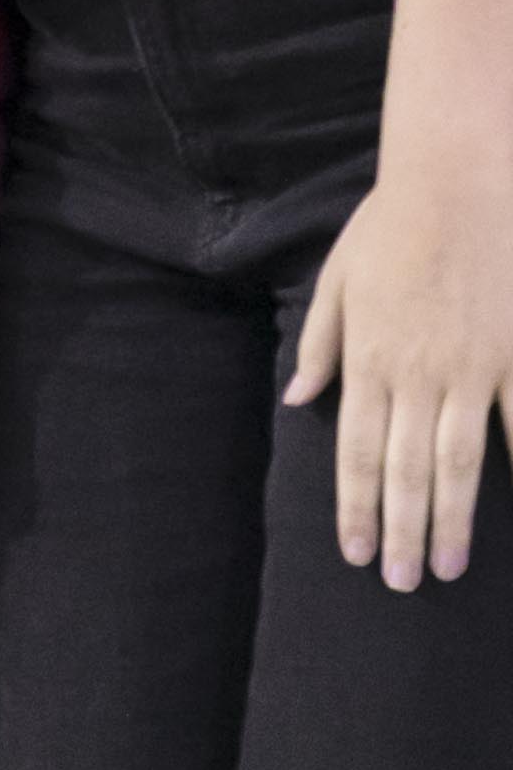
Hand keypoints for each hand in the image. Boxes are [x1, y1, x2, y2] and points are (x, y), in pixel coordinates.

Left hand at [285, 152, 512, 587]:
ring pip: (459, 461)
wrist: (455, 185)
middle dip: (402, 531)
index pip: (354, 451)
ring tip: (449, 566)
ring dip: (453, 518)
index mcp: (368, 358)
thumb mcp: (337, 282)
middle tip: (403, 584)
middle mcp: (417, 374)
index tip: (355, 553)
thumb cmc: (389, 230)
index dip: (353, 507)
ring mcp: (472, 369)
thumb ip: (320, 347)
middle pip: (404, 469)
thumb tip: (297, 400)